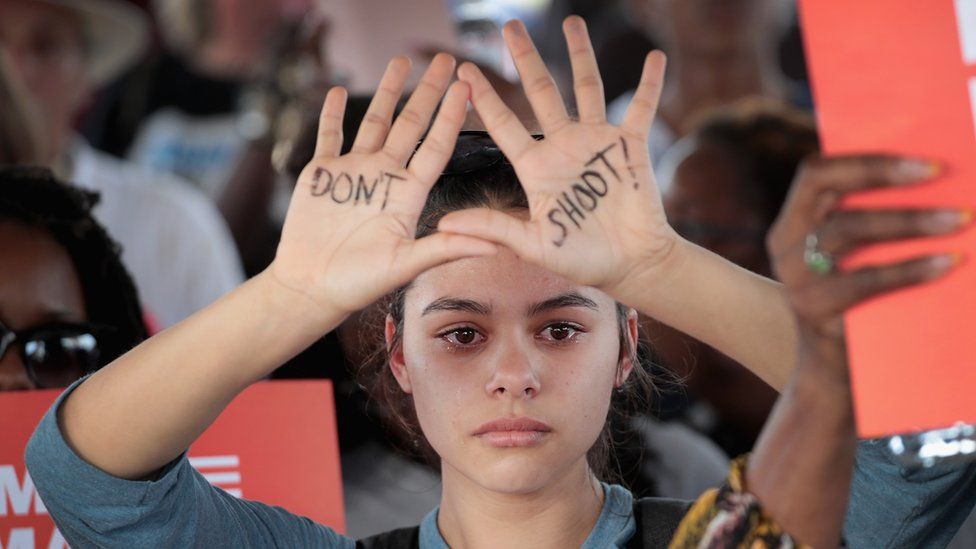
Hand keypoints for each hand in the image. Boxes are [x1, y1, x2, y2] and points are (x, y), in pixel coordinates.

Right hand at [271, 54, 496, 316]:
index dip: (450, 116)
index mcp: (408, 193)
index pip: (436, 146)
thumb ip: (447, 248)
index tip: (465, 88)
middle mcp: (385, 176)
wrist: (312, 288)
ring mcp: (354, 172)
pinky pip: (328, 135)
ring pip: (373, 122)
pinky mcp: (322, 173)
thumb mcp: (407, 265)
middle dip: (426, 91)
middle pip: (410, 124)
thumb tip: (496, 246)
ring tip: (399, 61)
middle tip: (443, 58)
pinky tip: (338, 89)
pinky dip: (330, 113)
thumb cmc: (360, 282)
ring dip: (386, 92)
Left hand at [436, 17, 675, 299]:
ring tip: (571, 21)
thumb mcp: (532, 245)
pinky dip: (649, 84)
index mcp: (536, 167)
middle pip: (541, 92)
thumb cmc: (581, 259)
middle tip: (509, 26)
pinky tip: (654, 58)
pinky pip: (641, 108)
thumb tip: (443, 226)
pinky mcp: (630, 146)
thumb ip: (492, 228)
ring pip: (586, 88)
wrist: (630, 265)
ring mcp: (597, 142)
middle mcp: (563, 146)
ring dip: (580, 55)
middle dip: (526, 58)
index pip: (504, 124)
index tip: (464, 70)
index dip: (484, 98)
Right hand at [768, 155, 967, 379]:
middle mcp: (785, 246)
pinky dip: (909, 269)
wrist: (834, 373)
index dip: (866, 159)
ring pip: (846, 230)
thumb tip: (937, 181)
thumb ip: (868, 221)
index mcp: (792, 223)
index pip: (816, 172)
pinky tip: (948, 262)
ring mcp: (794, 279)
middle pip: (830, 194)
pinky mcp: (813, 311)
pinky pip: (863, 281)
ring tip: (958, 219)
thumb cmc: (859, 303)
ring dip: (907, 220)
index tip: (923, 160)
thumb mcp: (853, 258)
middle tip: (940, 173)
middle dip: (885, 178)